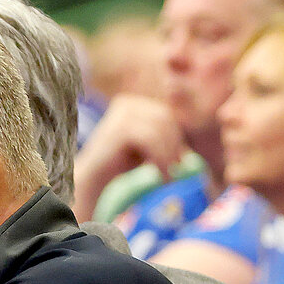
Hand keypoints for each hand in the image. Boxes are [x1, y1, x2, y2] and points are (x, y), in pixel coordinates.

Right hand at [72, 95, 188, 218]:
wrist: (92, 180)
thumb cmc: (119, 164)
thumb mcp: (146, 145)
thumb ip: (163, 135)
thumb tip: (190, 138)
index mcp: (132, 102)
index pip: (166, 115)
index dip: (176, 139)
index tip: (178, 162)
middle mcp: (126, 102)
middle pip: (166, 118)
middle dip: (174, 146)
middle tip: (175, 170)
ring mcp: (121, 113)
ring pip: (161, 129)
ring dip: (168, 155)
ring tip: (166, 175)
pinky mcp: (120, 128)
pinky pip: (152, 139)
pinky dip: (160, 158)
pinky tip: (158, 174)